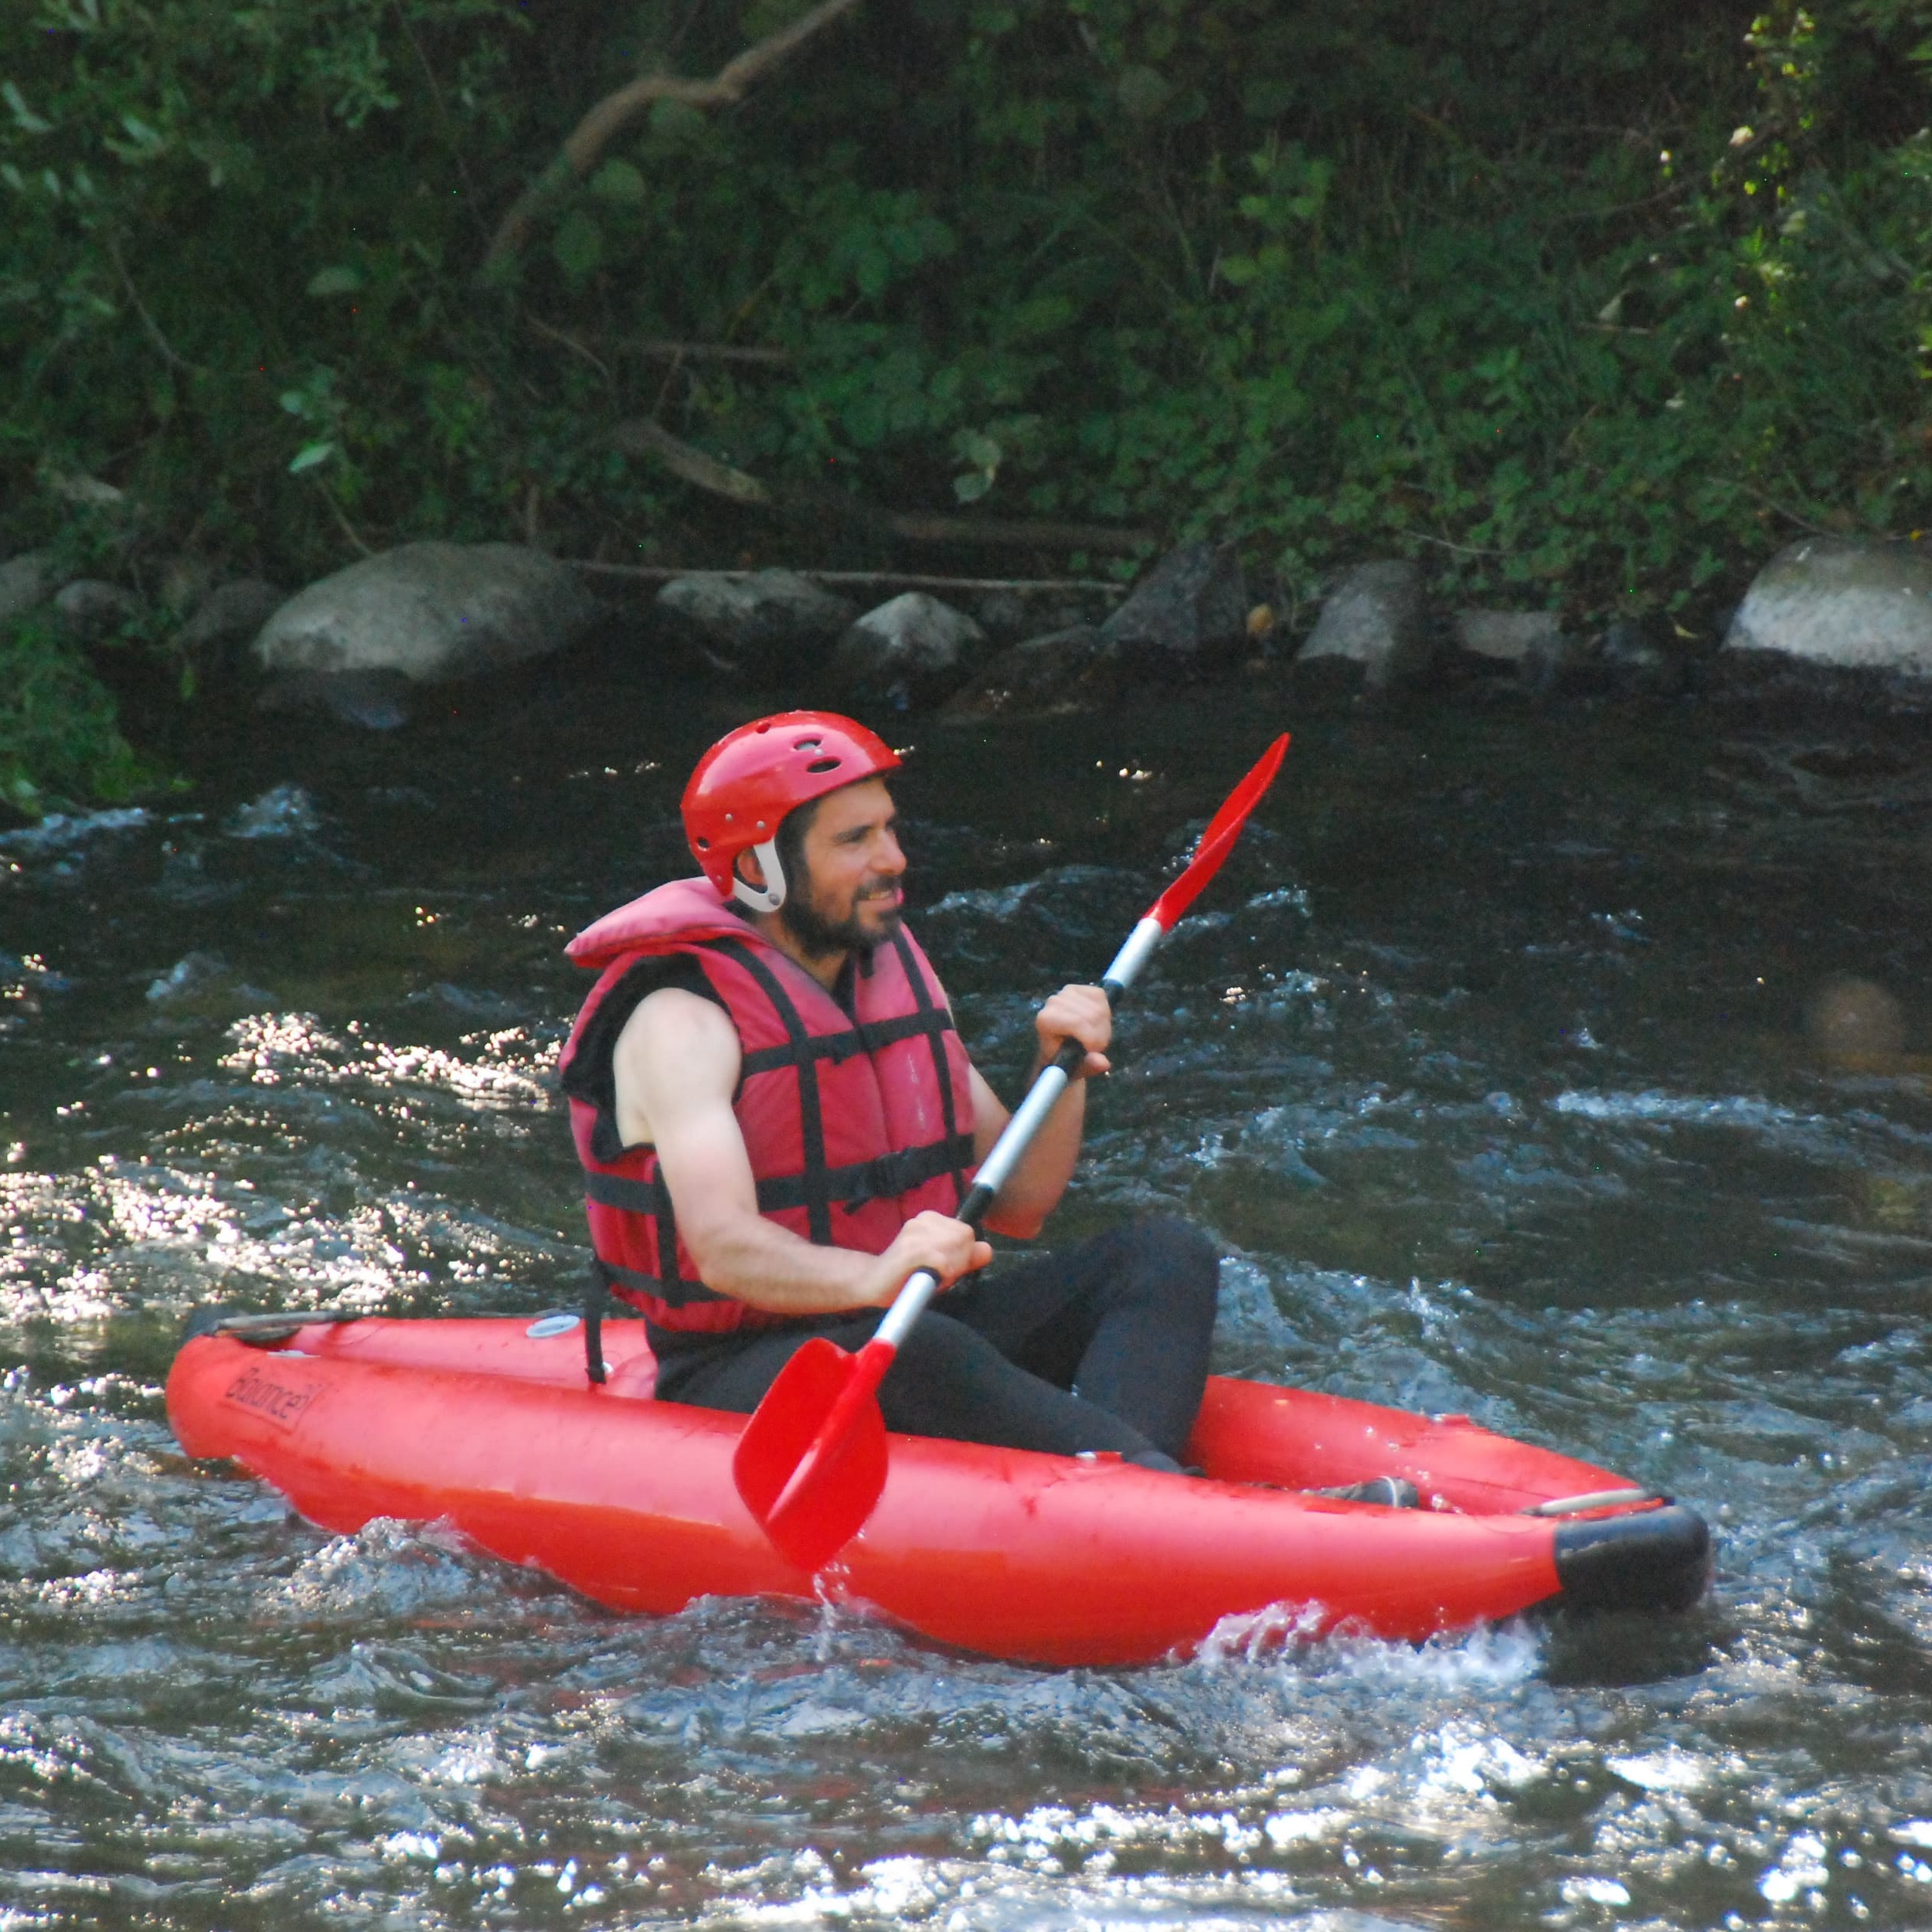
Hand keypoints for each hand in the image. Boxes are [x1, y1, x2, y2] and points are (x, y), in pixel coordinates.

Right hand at [860, 1209, 992, 1305]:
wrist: (870, 1282)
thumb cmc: (906, 1275)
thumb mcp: (940, 1264)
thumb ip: (964, 1257)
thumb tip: (987, 1250)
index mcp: (930, 1219)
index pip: (966, 1232)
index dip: (963, 1254)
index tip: (946, 1268)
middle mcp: (923, 1220)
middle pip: (964, 1238)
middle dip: (959, 1261)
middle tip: (938, 1275)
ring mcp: (915, 1233)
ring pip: (954, 1247)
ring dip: (948, 1269)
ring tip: (929, 1277)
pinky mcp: (910, 1251)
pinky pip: (941, 1260)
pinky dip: (941, 1274)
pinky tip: (928, 1279)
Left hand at [1034, 982, 1110, 1079]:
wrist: (1060, 1050)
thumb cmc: (1063, 1062)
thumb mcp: (1074, 1070)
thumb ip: (1088, 1066)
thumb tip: (1103, 1063)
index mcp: (1045, 1020)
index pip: (1078, 1023)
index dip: (1093, 1039)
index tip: (1093, 1052)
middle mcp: (1053, 1002)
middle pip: (1093, 1015)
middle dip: (1100, 1036)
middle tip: (1095, 1048)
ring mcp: (1066, 992)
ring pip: (1099, 1008)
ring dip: (1104, 1027)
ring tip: (1094, 1038)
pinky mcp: (1080, 987)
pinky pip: (1101, 997)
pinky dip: (1105, 1013)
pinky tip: (1095, 1023)